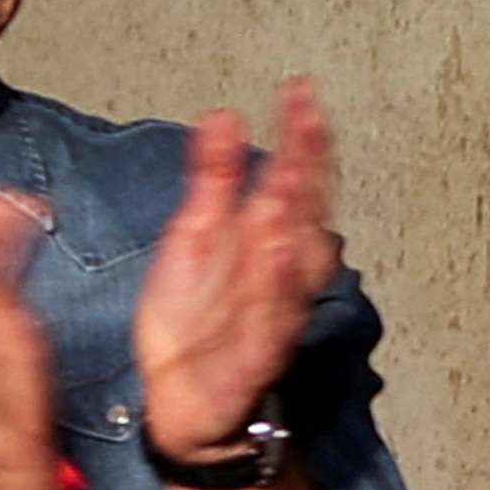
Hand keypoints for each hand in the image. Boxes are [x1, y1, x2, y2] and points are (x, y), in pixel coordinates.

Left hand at [131, 80, 342, 459]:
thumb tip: (222, 115)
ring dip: (297, 219)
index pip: (290, 175)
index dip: (298, 134)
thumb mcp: (193, 235)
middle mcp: (278, 267)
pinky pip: (273, 319)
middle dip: (308, 164)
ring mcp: (271, 308)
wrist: (181, 398)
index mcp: (263, 236)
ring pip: (295, 261)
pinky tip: (278, 258)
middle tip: (308, 118)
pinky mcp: (256, 352)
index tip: (297, 91)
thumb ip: (212, 177)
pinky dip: (278, 289)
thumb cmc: (195, 316)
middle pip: (302, 209)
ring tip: (293, 175)